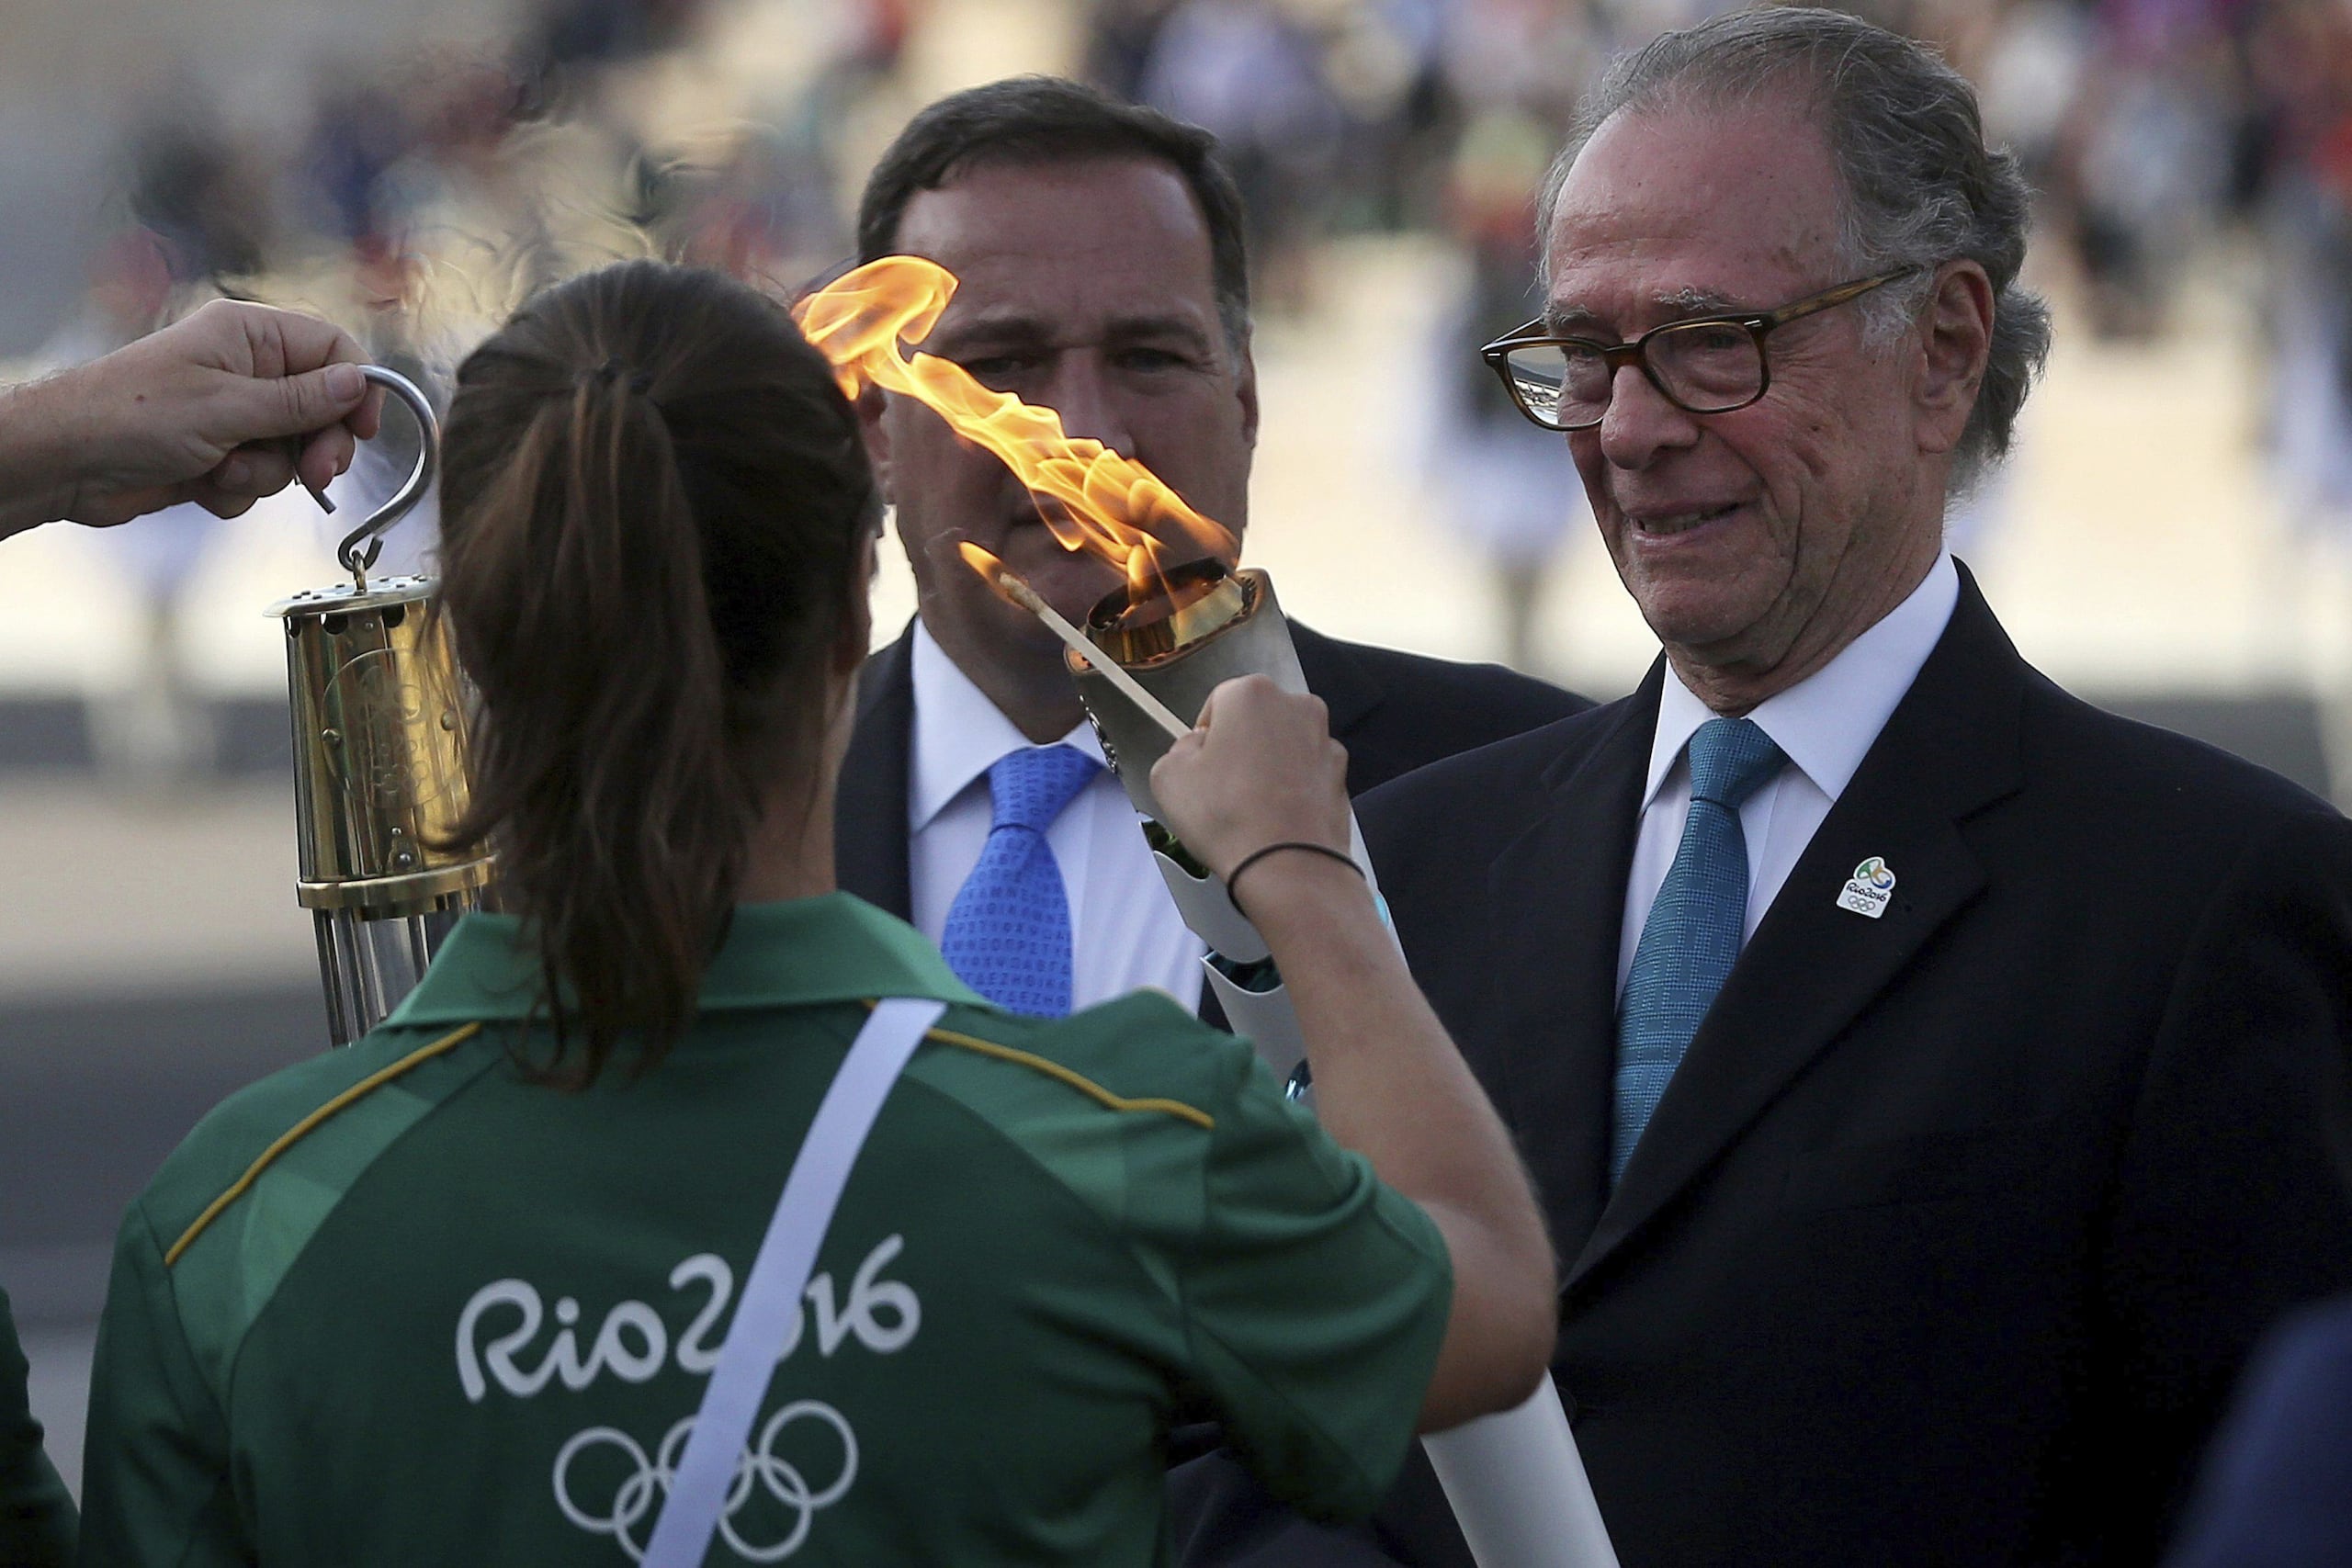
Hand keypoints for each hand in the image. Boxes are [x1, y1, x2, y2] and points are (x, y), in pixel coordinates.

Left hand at [1, 299, 383, 533]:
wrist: (65, 462)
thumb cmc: (134, 417)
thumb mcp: (228, 407)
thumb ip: (300, 400)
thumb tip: (359, 382)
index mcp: (249, 336)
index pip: (332, 350)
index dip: (357, 389)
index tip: (364, 432)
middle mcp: (246, 369)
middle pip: (321, 408)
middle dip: (316, 446)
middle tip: (314, 476)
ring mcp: (232, 413)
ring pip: (291, 450)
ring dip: (265, 473)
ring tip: (222, 472)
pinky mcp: (218, 452)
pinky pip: (259, 476)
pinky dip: (237, 488)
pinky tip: (201, 483)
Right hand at [1149, 675, 1353, 880]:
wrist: (1288, 866)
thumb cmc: (1229, 817)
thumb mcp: (1169, 777)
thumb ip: (1178, 749)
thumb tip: (1196, 749)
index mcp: (1252, 694)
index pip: (1218, 702)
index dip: (1204, 736)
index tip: (1200, 765)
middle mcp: (1296, 706)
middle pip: (1255, 720)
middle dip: (1239, 746)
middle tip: (1221, 787)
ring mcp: (1325, 740)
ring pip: (1283, 746)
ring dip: (1267, 766)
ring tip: (1249, 807)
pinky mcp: (1342, 774)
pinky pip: (1306, 773)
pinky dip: (1292, 787)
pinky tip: (1276, 816)